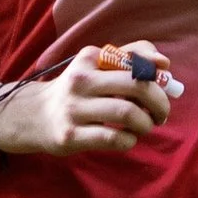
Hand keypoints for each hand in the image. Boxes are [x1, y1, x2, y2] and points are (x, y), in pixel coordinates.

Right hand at [0, 41, 181, 155]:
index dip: (157, 76)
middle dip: (159, 103)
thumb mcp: (95, 66)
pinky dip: (129, 140)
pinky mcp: (70, 136)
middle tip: (161, 113)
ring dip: (146, 123)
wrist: (34, 115)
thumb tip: (164, 62)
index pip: (135, 62)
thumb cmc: (76, 91)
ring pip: (127, 113)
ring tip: (145, 126)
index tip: (164, 86)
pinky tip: (127, 138)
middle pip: (137, 87)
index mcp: (90, 58)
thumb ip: (130, 58)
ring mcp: (74, 109)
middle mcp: (81, 81)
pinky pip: (113, 138)